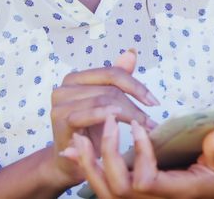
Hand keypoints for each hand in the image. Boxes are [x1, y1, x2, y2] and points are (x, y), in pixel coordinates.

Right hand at [49, 49, 160, 186]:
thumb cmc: (91, 131)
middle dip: (135, 105)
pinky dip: (105, 116)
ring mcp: (60, 102)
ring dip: (128, 115)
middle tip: (151, 122)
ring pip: (103, 100)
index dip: (136, 86)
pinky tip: (120, 122)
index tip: (154, 102)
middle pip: (110, 89)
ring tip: (144, 127)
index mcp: (77, 78)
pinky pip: (87, 113)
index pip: (112, 73)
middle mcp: (65, 86)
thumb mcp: (107, 103)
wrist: (72, 162)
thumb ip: (117, 79)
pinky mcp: (59, 119)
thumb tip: (131, 52)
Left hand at [61, 114, 213, 198]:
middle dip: (108, 153)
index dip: (139, 155)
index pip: (146, 181)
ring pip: (105, 192)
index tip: (139, 127)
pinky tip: (76, 151)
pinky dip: (88, 171)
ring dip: (89, 164)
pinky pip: (104, 190)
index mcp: (175, 192)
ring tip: (79, 137)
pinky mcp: (133, 197)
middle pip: (118, 188)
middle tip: (110, 120)